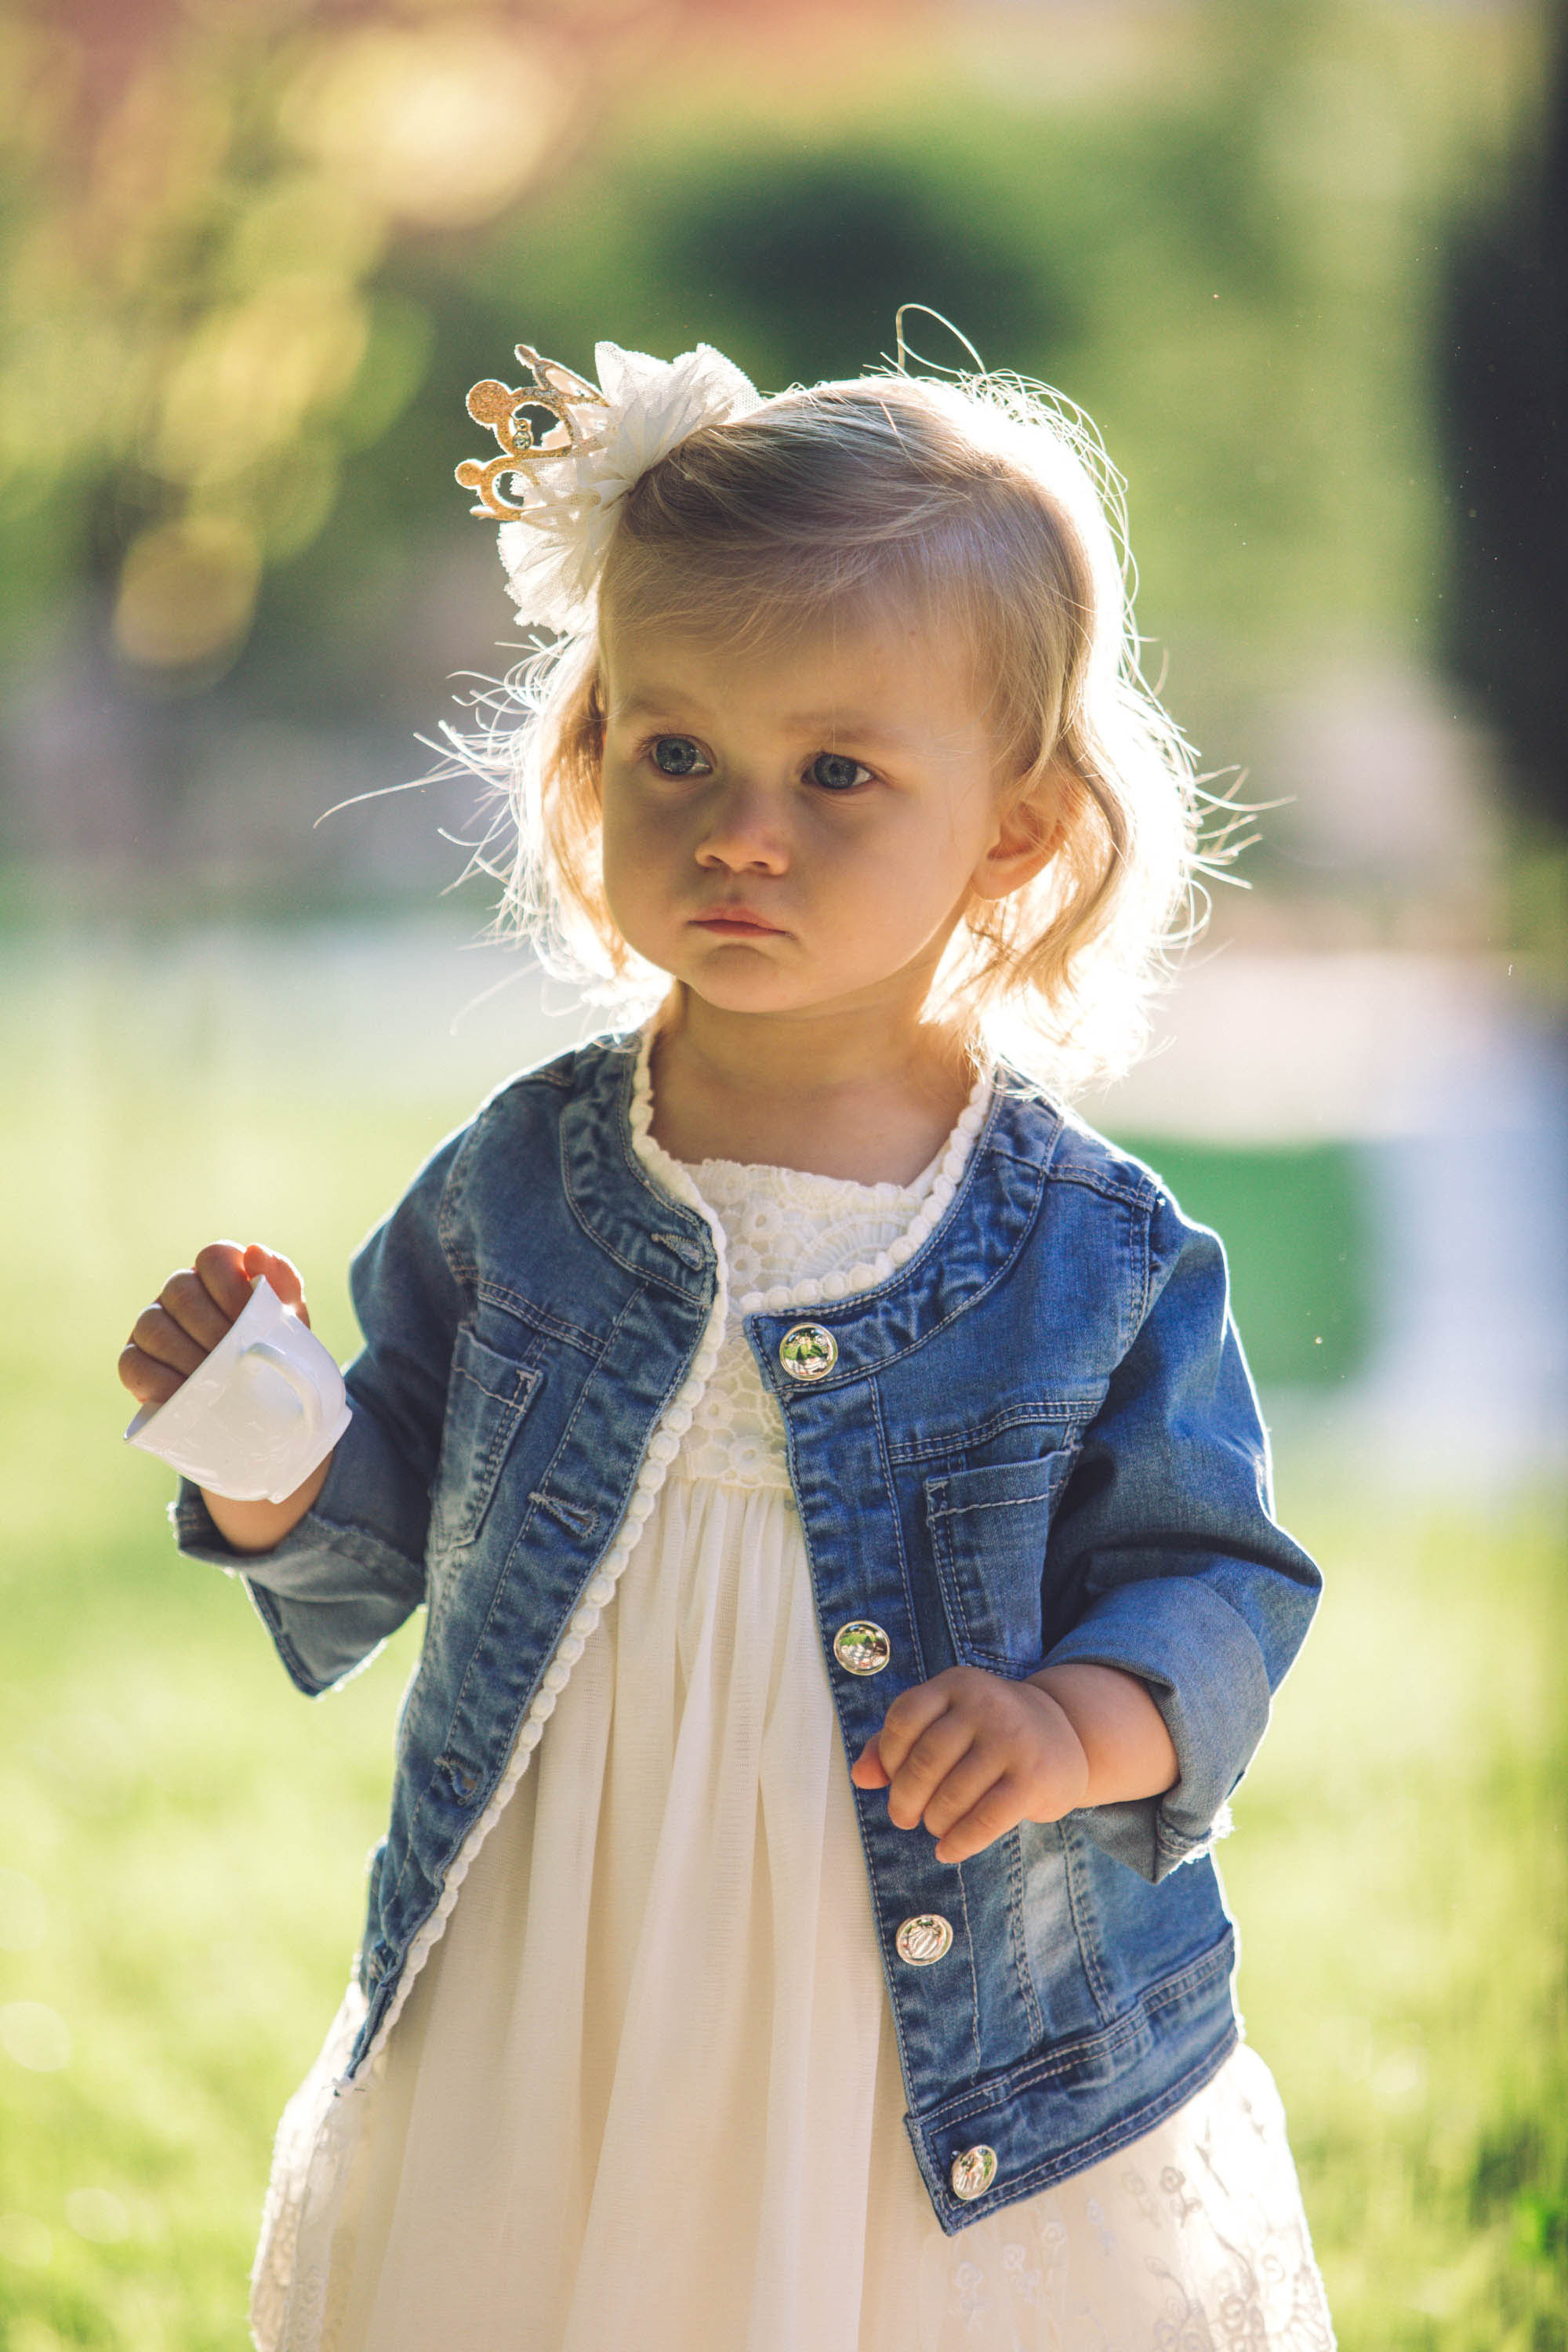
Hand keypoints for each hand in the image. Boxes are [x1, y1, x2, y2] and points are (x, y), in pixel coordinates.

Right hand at [119, 1241, 310, 1408]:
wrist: (261, 1404)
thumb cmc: (273, 1353)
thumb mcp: (288, 1321)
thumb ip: (282, 1283)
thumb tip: (254, 1251)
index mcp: (218, 1273)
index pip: (213, 1257)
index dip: (231, 1287)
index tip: (250, 1319)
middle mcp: (180, 1291)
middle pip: (181, 1293)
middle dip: (214, 1329)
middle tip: (236, 1359)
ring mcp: (152, 1324)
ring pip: (154, 1327)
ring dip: (188, 1357)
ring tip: (216, 1382)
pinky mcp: (134, 1360)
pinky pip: (134, 1364)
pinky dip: (161, 1382)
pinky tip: (186, 1395)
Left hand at [849, 1665, 1089, 1864]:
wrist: (1065, 1734)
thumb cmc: (987, 1732)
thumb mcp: (946, 1721)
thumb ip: (897, 1743)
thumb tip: (860, 1775)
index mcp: (957, 1684)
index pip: (904, 1718)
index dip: (889, 1757)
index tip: (891, 1780)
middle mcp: (986, 1705)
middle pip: (925, 1760)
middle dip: (905, 1798)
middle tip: (904, 1817)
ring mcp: (1013, 1741)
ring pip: (952, 1795)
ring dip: (934, 1821)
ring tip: (935, 1826)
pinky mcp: (1034, 1779)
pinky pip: (985, 1820)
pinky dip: (960, 1842)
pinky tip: (949, 1850)